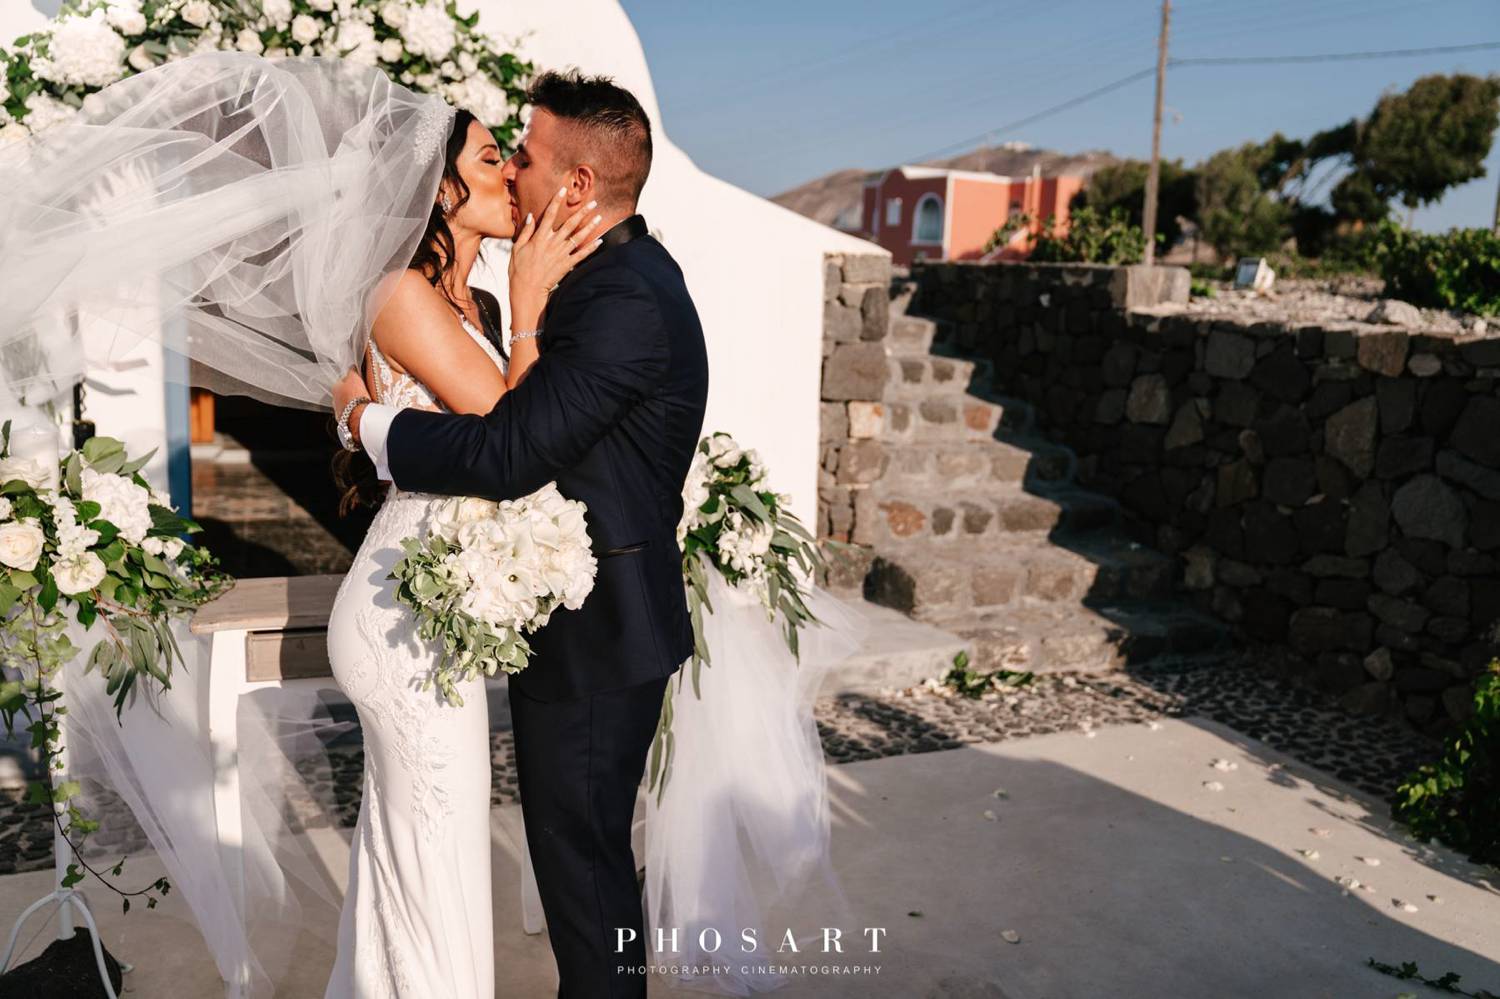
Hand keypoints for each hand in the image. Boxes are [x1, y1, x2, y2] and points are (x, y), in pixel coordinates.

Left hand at [332, 367, 366, 442]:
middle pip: (343, 393)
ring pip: (346, 404)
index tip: (358, 381)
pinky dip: (355, 412)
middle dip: (350, 393)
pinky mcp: (345, 421)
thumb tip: (351, 367)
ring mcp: (339, 411)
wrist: (360, 417)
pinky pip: (350, 414)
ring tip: (363, 403)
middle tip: (361, 392)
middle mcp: (334, 400)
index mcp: (335, 388)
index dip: (350, 380)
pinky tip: (362, 412)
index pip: (341, 380)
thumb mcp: (354, 378)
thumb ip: (352, 371)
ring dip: (352, 403)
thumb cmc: (356, 397)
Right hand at [508, 188, 603, 325]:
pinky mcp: (567, 265)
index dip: (557, 201)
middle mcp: (553, 243)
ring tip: (600, 217)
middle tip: (593, 202)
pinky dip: (592, 248)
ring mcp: (561, 254)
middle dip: (582, 211)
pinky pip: (582, 255)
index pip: (550, 214)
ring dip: (590, 226)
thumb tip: (530, 216)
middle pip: (570, 223)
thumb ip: (526, 232)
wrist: (527, 289)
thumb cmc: (519, 269)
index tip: (563, 189)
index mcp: (540, 237)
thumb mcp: (517, 248)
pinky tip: (601, 241)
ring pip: (579, 237)